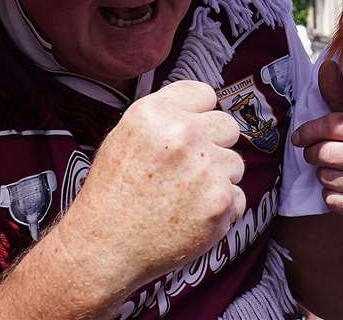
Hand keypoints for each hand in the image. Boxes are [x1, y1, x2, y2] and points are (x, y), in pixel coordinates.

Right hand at [63, 81, 244, 290]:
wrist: (103, 248)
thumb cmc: (111, 195)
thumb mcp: (124, 137)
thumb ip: (165, 118)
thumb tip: (202, 112)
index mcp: (156, 112)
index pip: (205, 94)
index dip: (198, 115)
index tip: (191, 133)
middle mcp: (183, 134)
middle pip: (227, 125)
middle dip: (213, 145)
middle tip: (189, 169)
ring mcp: (205, 168)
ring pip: (235, 163)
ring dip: (218, 179)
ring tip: (184, 197)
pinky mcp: (221, 202)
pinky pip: (238, 198)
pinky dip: (221, 210)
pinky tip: (191, 217)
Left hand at [291, 59, 342, 216]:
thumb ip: (340, 96)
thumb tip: (328, 65)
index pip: (334, 125)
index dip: (311, 130)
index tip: (299, 136)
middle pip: (324, 153)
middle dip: (314, 152)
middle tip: (315, 152)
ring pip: (326, 177)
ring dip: (324, 174)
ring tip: (334, 169)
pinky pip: (333, 200)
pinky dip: (332, 195)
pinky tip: (341, 188)